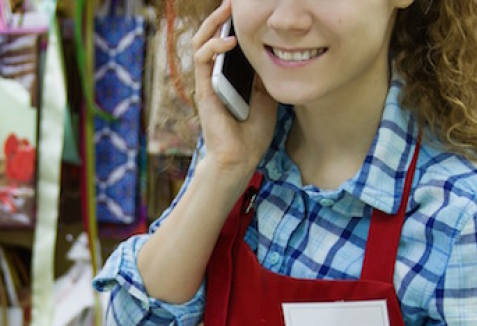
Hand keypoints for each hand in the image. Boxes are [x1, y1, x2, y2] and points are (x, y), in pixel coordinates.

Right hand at [192, 0, 276, 173]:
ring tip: (226, 10)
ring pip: (201, 43)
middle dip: (220, 17)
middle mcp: (215, 77)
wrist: (239, 159)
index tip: (245, 10)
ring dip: (212, 24)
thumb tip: (275, 53)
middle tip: (232, 2)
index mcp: (228, 77)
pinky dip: (214, 46)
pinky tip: (229, 40)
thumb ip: (265, 76)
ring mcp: (207, 83)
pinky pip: (202, 60)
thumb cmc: (252, 134)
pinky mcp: (204, 90)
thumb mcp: (267, 96)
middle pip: (211, 37)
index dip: (232, 25)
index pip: (226, 43)